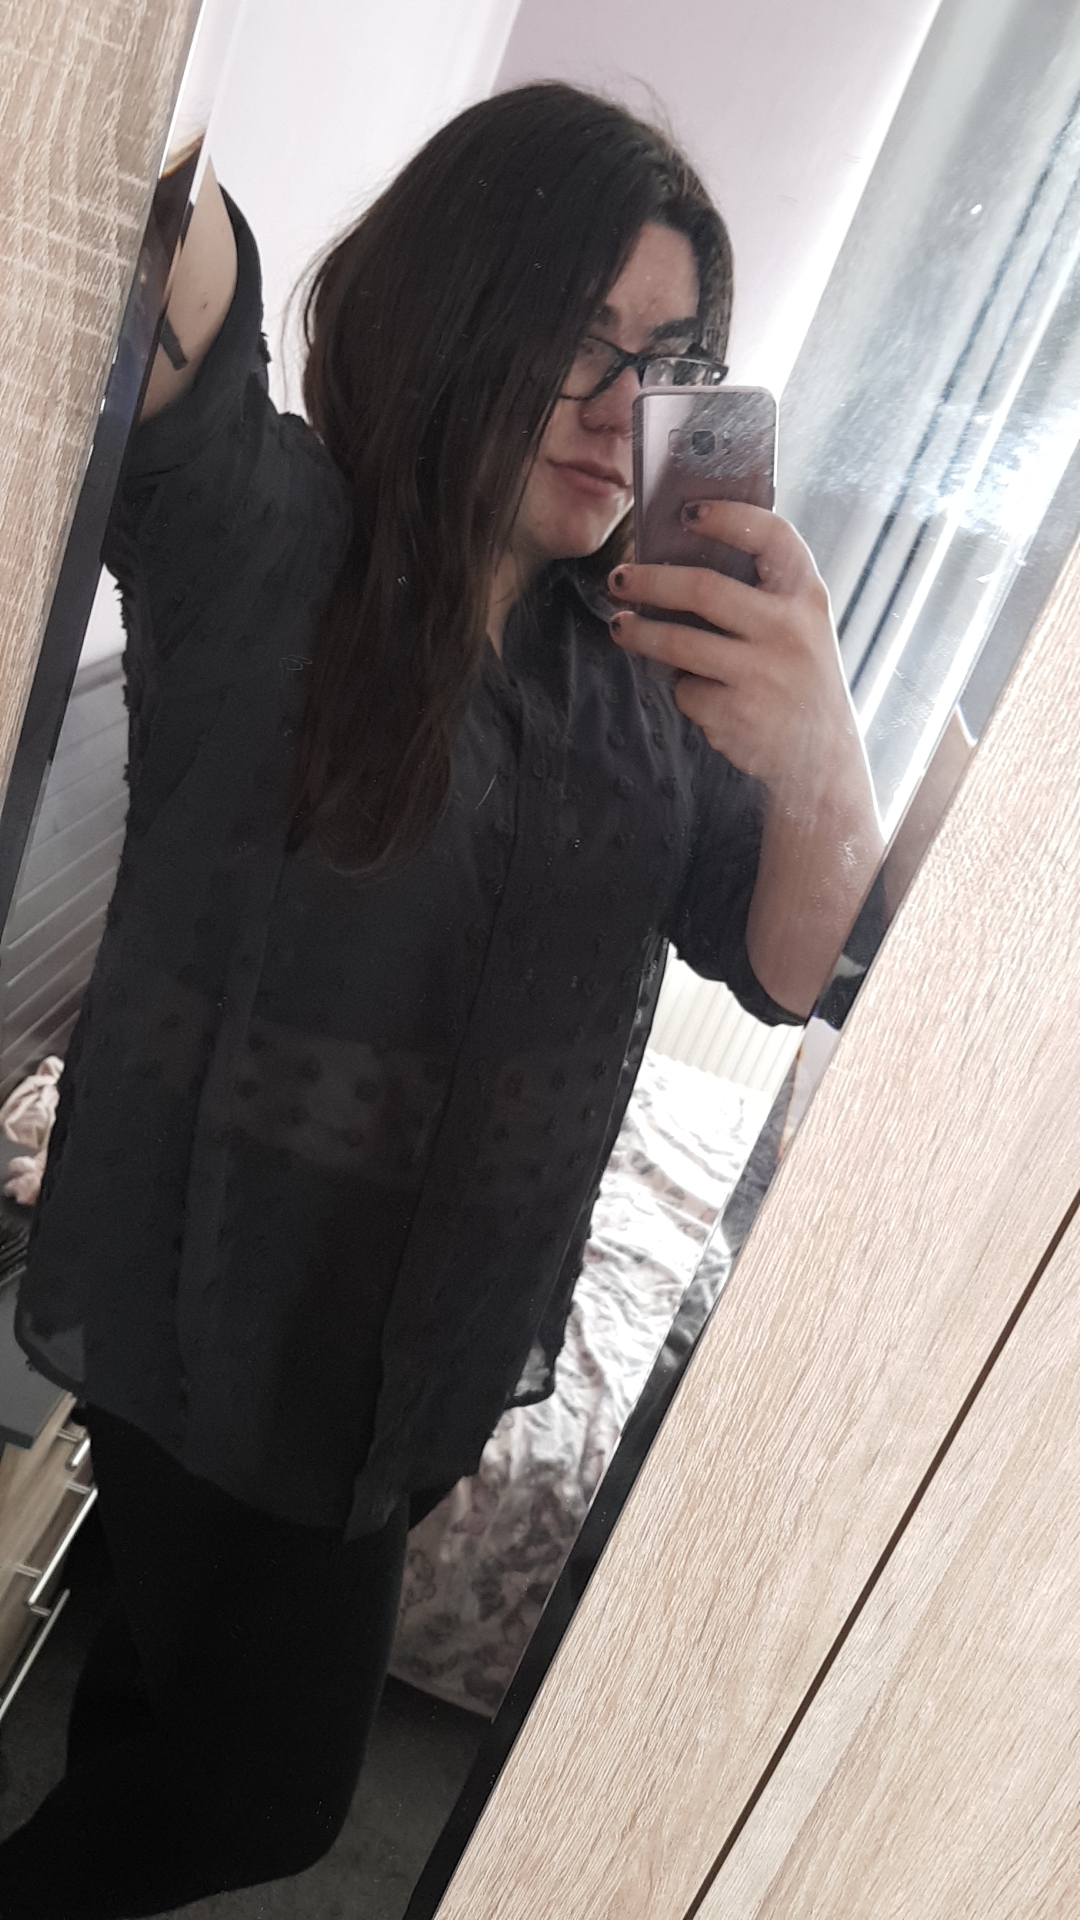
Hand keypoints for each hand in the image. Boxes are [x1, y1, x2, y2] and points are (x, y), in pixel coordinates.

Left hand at [608, 498, 882, 1015]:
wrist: (821, 758)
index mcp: (807, 597)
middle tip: (620, 579)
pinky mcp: (737, 714)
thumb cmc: (797, 676)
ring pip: (680, 644)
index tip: (686, 512)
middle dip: (651, 581)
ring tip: (620, 627)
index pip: (771, 536)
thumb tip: (679, 554)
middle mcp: (789, 630)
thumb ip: (759, 592)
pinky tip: (701, 696)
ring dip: (640, 634)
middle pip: (704, 589)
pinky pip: (687, 692)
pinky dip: (684, 692)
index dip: (727, 517)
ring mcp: (762, 674)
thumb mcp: (798, 627)